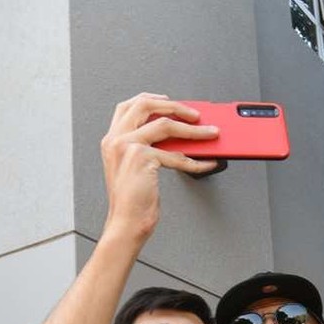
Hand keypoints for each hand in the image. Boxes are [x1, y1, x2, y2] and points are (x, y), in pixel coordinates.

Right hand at [99, 93, 220, 242]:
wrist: (126, 224)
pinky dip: (197, 160)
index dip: (151, 99)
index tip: (169, 102)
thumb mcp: (134, 167)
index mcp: (111, 139)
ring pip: (166, 125)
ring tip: (211, 133)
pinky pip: (177, 155)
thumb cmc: (132, 201)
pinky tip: (207, 162)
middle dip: (175, 106)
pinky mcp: (142, 158)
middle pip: (146, 105)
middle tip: (195, 114)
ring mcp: (127, 146)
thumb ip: (146, 147)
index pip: (128, 106)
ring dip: (195, 130)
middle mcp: (116, 139)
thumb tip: (178, 136)